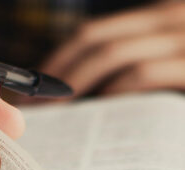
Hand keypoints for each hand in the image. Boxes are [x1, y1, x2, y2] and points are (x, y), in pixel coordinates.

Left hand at [41, 1, 184, 98]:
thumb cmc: (181, 78)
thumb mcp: (161, 58)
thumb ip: (129, 60)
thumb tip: (80, 86)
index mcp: (154, 17)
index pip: (93, 33)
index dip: (59, 58)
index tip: (38, 84)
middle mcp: (168, 18)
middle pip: (95, 40)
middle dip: (59, 73)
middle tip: (38, 102)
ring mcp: (182, 39)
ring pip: (113, 54)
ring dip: (77, 84)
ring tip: (58, 110)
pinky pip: (143, 74)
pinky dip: (115, 91)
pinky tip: (99, 111)